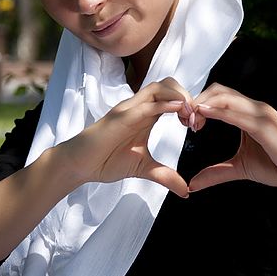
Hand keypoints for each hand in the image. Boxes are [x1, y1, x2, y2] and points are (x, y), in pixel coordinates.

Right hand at [59, 77, 194, 196]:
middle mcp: (138, 107)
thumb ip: (165, 176)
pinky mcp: (120, 117)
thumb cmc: (106, 161)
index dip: (189, 106)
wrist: (79, 165)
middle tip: (196, 120)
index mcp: (146, 115)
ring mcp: (129, 110)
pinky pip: (145, 105)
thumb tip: (186, 192)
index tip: (197, 126)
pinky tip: (177, 111)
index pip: (172, 96)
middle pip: (168, 84)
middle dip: (188, 96)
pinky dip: (163, 104)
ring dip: (179, 97)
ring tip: (189, 116)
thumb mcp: (144, 169)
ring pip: (158, 87)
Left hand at [187, 83, 276, 194]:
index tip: (184, 120)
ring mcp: (262, 115)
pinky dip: (220, 112)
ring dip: (204, 104)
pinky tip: (204, 114)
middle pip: (219, 91)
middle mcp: (255, 108)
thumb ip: (217, 173)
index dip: (198, 103)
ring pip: (227, 98)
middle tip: (181, 118)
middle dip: (196, 100)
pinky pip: (240, 115)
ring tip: (187, 117)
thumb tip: (192, 184)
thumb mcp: (240, 168)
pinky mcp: (267, 126)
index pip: (218, 97)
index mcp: (248, 113)